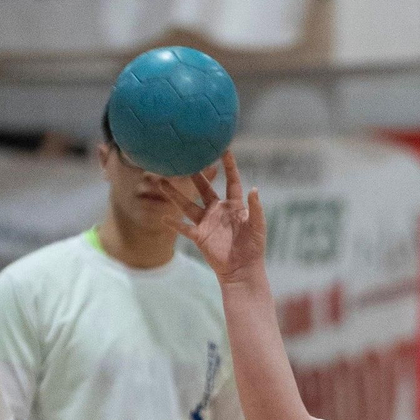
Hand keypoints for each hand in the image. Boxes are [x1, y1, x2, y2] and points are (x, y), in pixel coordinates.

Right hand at [161, 152, 265, 285]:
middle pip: (204, 188)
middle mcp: (218, 210)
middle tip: (184, 160)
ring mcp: (207, 223)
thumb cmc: (254, 248)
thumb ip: (256, 209)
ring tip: (161, 181)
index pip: (231, 181)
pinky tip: (164, 217)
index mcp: (234, 205)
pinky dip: (174, 224)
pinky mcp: (200, 237)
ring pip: (188, 205)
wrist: (243, 269)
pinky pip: (184, 228)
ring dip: (174, 194)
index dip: (229, 166)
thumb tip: (254, 189)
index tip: (224, 149)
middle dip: (194, 175)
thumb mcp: (258, 227)